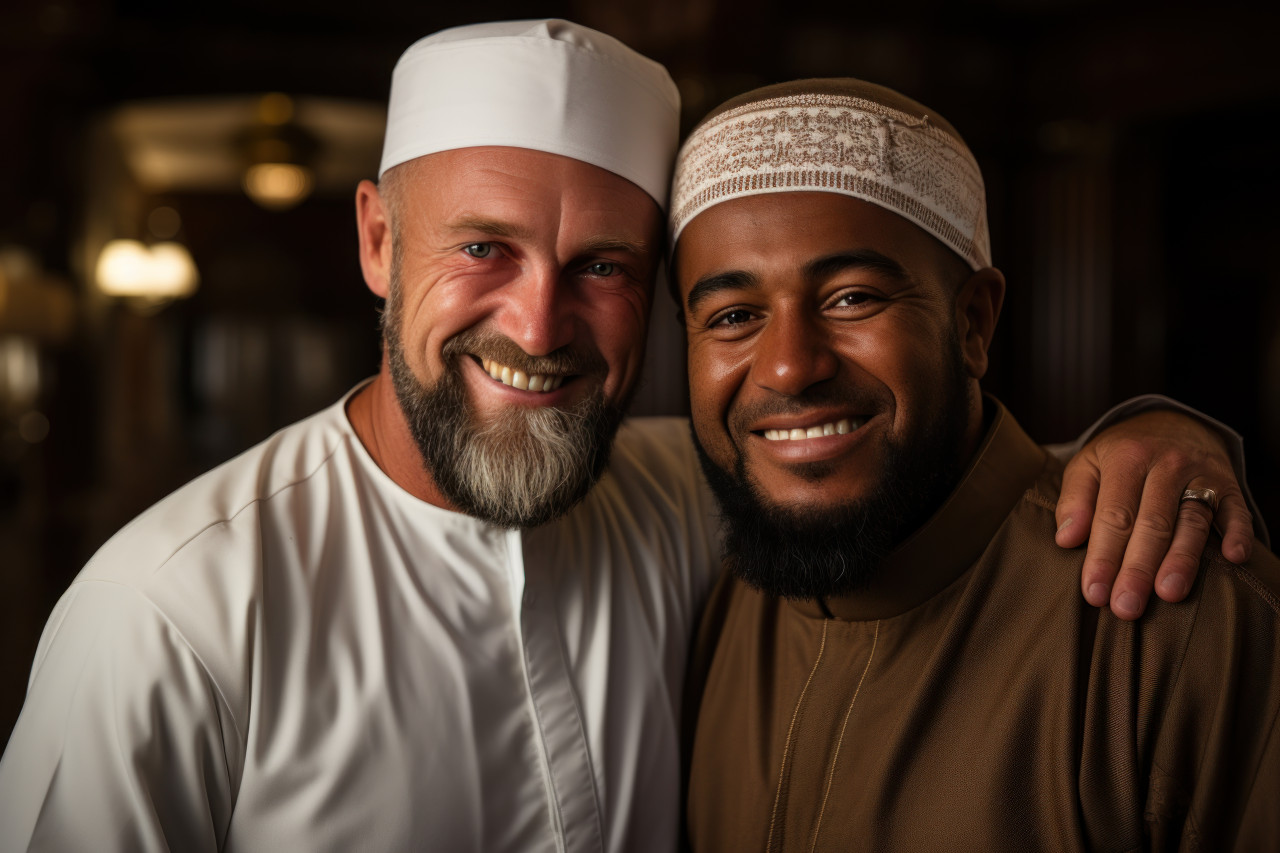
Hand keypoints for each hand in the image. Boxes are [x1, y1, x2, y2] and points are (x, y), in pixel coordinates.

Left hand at [1055, 410, 1253, 619]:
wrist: (1170, 422)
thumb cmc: (1120, 454)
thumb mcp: (1087, 463)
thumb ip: (1074, 500)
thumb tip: (1066, 540)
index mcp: (1127, 458)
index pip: (1114, 515)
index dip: (1104, 557)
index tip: (1094, 593)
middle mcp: (1166, 464)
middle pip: (1152, 523)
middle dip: (1138, 568)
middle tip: (1126, 607)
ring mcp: (1201, 474)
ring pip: (1192, 520)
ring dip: (1182, 559)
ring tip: (1168, 594)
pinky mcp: (1229, 484)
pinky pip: (1237, 510)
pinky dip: (1237, 533)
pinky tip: (1233, 558)